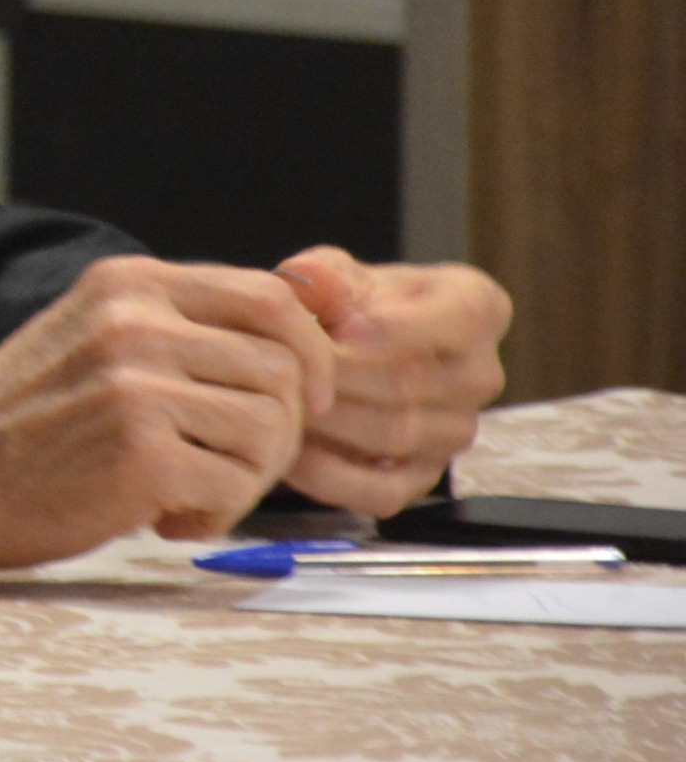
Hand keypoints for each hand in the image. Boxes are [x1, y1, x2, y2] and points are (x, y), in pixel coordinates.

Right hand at [0, 256, 337, 566]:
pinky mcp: (139, 456)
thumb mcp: (98, 334)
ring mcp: (135, 388)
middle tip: (237, 463)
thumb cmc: (32, 416)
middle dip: (283, 431)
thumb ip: (181, 324)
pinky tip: (168, 515)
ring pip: (270, 430)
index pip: (273, 299)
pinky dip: (216, 513)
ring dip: (249, 476)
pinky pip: (235, 486)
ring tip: (196, 488)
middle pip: (285, 370)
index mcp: (131, 283)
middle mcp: (135, 323)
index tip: (304, 397)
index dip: (311, 354)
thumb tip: (297, 335)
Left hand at [275, 248, 508, 515]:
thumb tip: (319, 287)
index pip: (463, 319)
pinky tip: (289, 449)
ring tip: (280, 401)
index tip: (344, 330)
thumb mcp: (334, 271)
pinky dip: (329, 475)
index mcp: (477, 308)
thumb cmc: (344, 302)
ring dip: (331, 421)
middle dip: (342, 376)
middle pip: (416, 382)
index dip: (402, 327)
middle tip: (288, 369)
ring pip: (396, 434)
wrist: (341, 351)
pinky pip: (381, 490)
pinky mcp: (424, 479)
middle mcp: (480, 375)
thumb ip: (325, 275)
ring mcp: (457, 432)